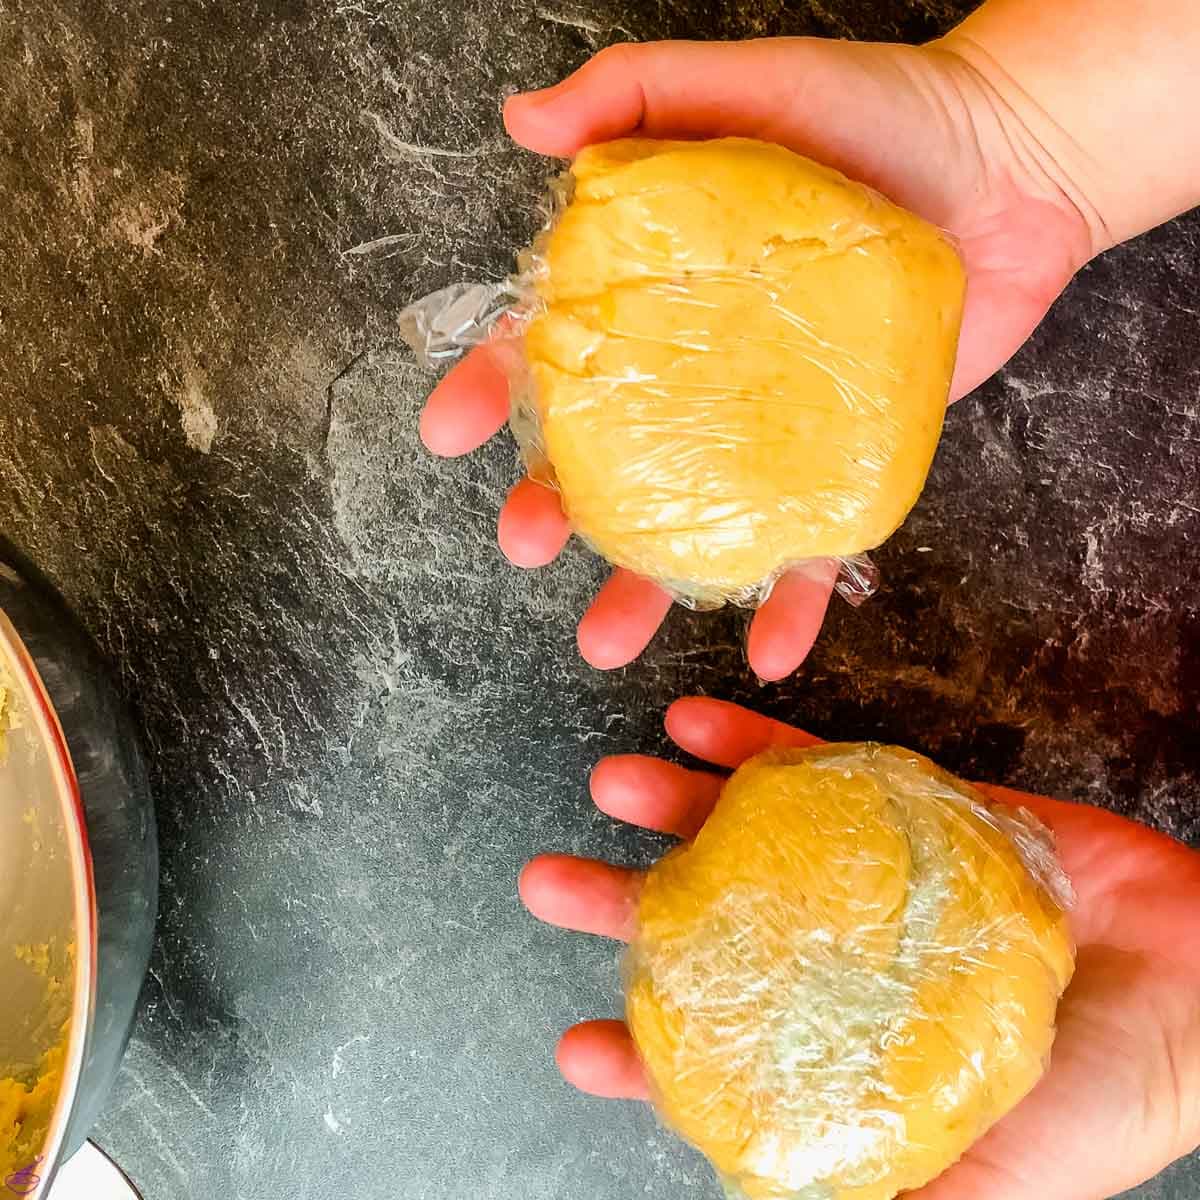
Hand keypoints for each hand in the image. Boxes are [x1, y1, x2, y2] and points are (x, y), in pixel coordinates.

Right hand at [419, 38, 1095, 678]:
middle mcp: (699, 376)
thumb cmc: (875, 115)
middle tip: (526, 544)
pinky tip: (767, 650)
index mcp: (656, 296)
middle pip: (607, 458)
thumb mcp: (748, 86)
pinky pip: (809, 547)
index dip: (492, 387)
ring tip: (607, 638)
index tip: (450, 431)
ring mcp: (769, 430)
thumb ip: (637, 93)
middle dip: (552, 507)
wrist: (1007, 164)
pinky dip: (788, 604)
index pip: (550, 346)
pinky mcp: (844, 466)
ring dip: (644, 588)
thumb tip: (523, 121)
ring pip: (692, 524)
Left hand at [520, 697, 1199, 1199]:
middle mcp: (837, 953)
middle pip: (712, 924)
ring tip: (611, 782)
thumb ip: (882, 1186)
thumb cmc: (1101, 1104)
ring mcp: (868, 873)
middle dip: (626, 904)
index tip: (582, 1047)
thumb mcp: (983, 1183)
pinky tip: (692, 724)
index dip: (647, 1056)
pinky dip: (753, 744)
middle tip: (553, 884)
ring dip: (675, 804)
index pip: (721, 1051)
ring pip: (750, 834)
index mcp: (842, 1044)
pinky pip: (818, 768)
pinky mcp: (910, 807)